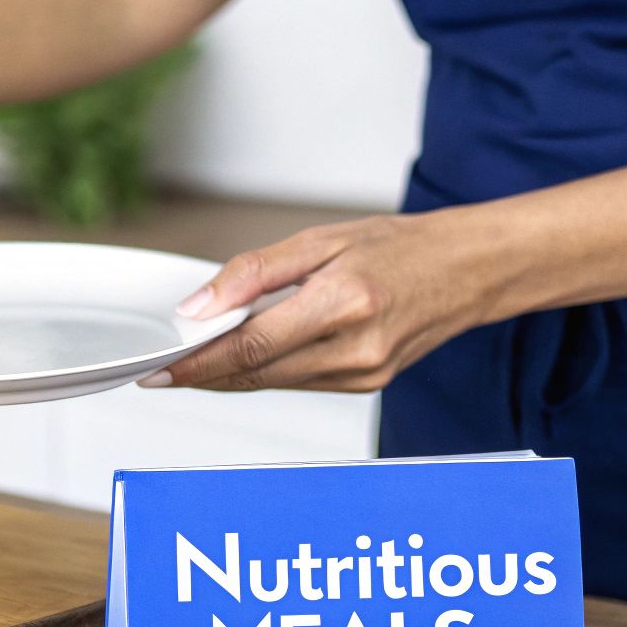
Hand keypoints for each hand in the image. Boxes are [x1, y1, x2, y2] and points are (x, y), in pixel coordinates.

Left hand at [141, 211, 509, 391]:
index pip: (250, 346)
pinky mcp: (365, 386)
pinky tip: (243, 357)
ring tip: (193, 359)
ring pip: (273, 383)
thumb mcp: (320, 240)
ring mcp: (363, 375)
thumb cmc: (399, 248)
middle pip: (256, 373)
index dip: (198, 362)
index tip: (158, 369)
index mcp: (343, 303)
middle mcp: (355, 349)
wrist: (468, 271)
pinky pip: (297, 382)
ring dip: (229, 375)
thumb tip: (199, 307)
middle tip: (160, 367)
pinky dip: (265, 371)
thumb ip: (252, 273)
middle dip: (203, 373)